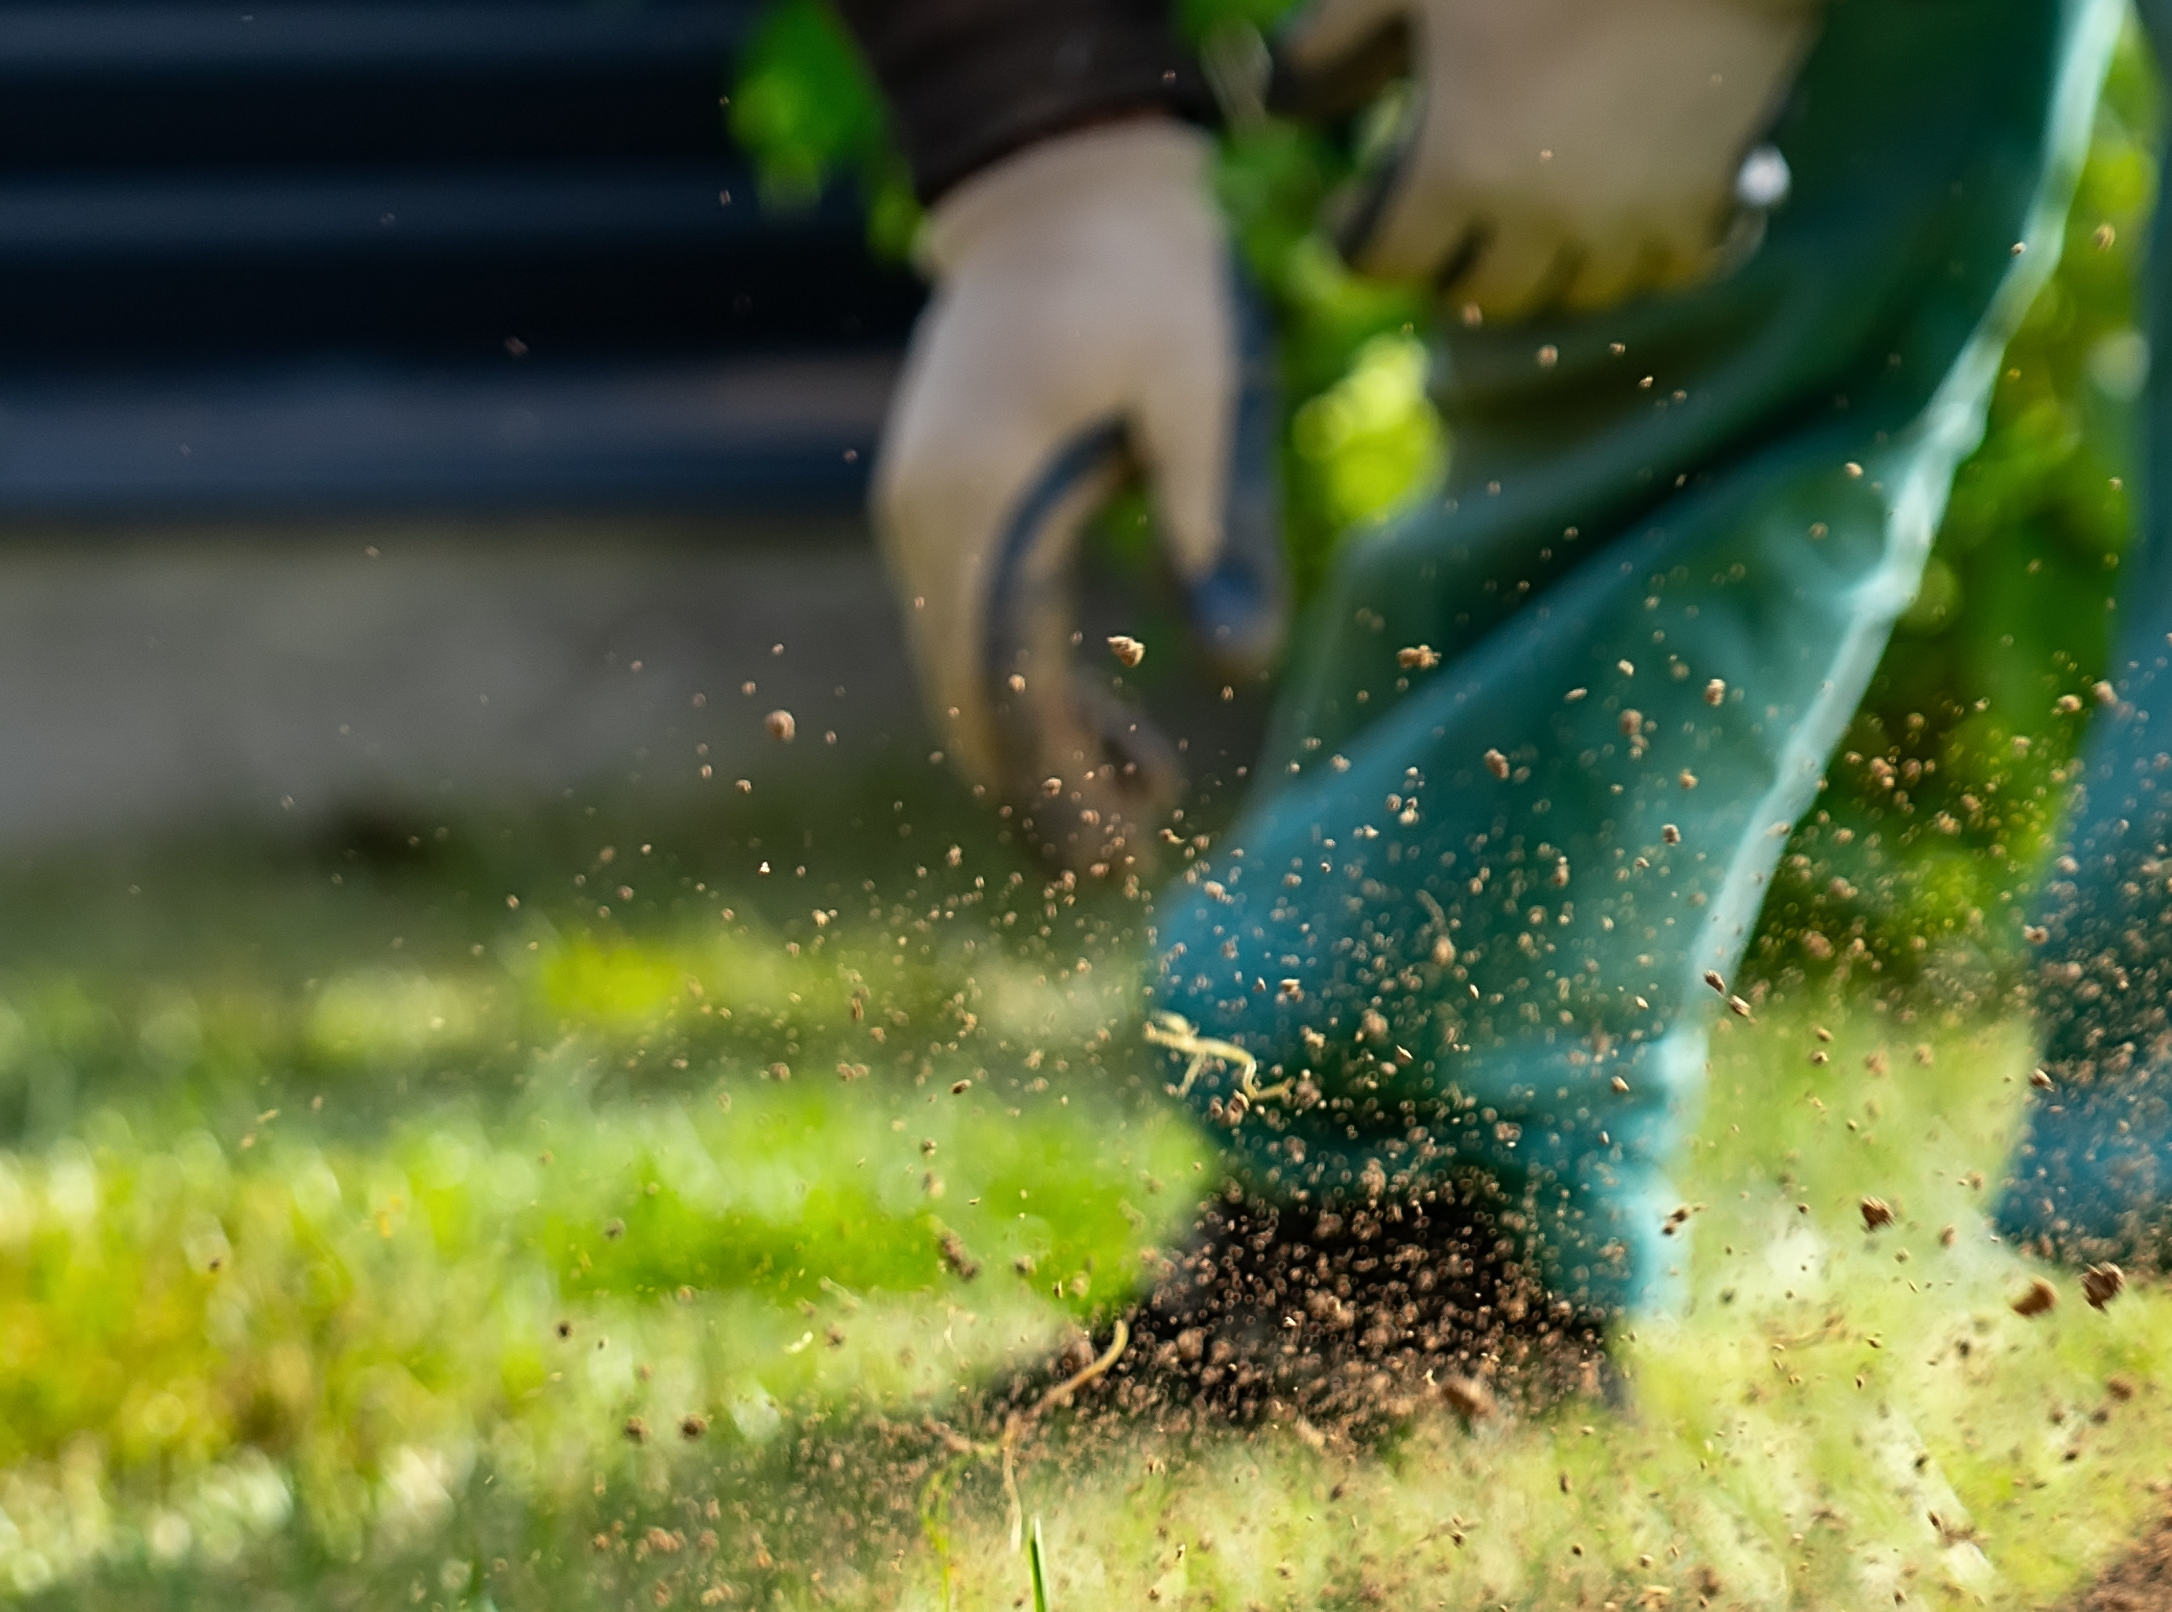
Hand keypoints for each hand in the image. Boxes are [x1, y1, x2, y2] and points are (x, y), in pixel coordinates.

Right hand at [870, 119, 1285, 867]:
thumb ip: (1219, 522)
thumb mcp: (1205, 389)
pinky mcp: (942, 507)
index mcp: (981, 496)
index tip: (1111, 849)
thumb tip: (1247, 665)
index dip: (1050, 777)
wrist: (1059, 178)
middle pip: (964, 698)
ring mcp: (923, 513)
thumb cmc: (1148, 275)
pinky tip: (1116, 736)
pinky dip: (1032, 696)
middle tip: (1120, 872)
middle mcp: (927, 518)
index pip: (997, 677)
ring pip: (963, 677)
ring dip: (1038, 756)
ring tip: (1132, 821)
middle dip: (1037, 794)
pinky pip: (974, 632)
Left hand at [1275, 0, 1817, 324]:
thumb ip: (1332, 42)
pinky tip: (1626, 217)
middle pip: (1476, 296)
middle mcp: (1541, 224)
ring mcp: (1627, 227)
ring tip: (1530, 213)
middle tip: (1443, 217)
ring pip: (1571, 298)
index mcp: (1458, 169)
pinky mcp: (1704, 210)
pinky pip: (1664, 273)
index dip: (1357, 237)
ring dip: (1540, 266)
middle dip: (1447, 258)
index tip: (1355, 213)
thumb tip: (1273, 108)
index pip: (1384, 260)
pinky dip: (1639, 256)